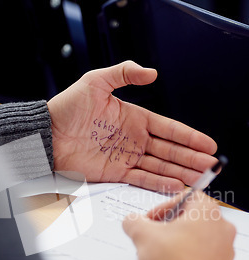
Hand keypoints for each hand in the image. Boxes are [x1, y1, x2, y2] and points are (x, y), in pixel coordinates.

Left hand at [48, 61, 216, 192]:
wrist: (47, 134)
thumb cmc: (67, 107)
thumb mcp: (96, 81)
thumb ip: (124, 74)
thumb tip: (152, 73)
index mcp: (134, 117)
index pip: (168, 128)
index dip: (189, 136)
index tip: (207, 144)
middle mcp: (133, 139)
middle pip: (169, 150)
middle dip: (191, 157)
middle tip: (211, 166)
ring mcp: (126, 157)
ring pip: (160, 166)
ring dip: (181, 172)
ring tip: (200, 178)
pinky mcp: (115, 173)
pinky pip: (141, 178)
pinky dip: (158, 183)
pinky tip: (175, 186)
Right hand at [122, 191, 235, 259]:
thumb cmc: (171, 259)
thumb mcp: (143, 235)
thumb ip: (134, 222)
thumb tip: (130, 221)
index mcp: (208, 212)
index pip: (186, 198)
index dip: (165, 207)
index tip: (151, 220)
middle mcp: (222, 228)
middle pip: (192, 218)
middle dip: (169, 226)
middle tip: (153, 235)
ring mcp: (225, 250)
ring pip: (198, 238)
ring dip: (178, 241)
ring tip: (160, 253)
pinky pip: (202, 256)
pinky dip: (187, 256)